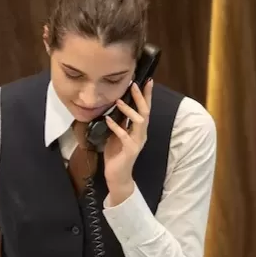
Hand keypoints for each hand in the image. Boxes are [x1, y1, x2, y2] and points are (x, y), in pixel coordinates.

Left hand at [103, 78, 152, 204]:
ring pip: (139, 122)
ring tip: (118, 101)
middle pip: (145, 112)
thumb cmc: (116, 154)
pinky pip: (124, 136)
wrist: (117, 176)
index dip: (147, 95)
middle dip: (141, 97)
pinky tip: (108, 120)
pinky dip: (116, 127)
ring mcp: (137, 142)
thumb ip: (119, 122)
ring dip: (129, 110)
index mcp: (139, 129)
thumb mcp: (117, 134)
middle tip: (134, 84)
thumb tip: (116, 106)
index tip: (147, 80)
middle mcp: (142, 134)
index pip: (145, 109)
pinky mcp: (130, 150)